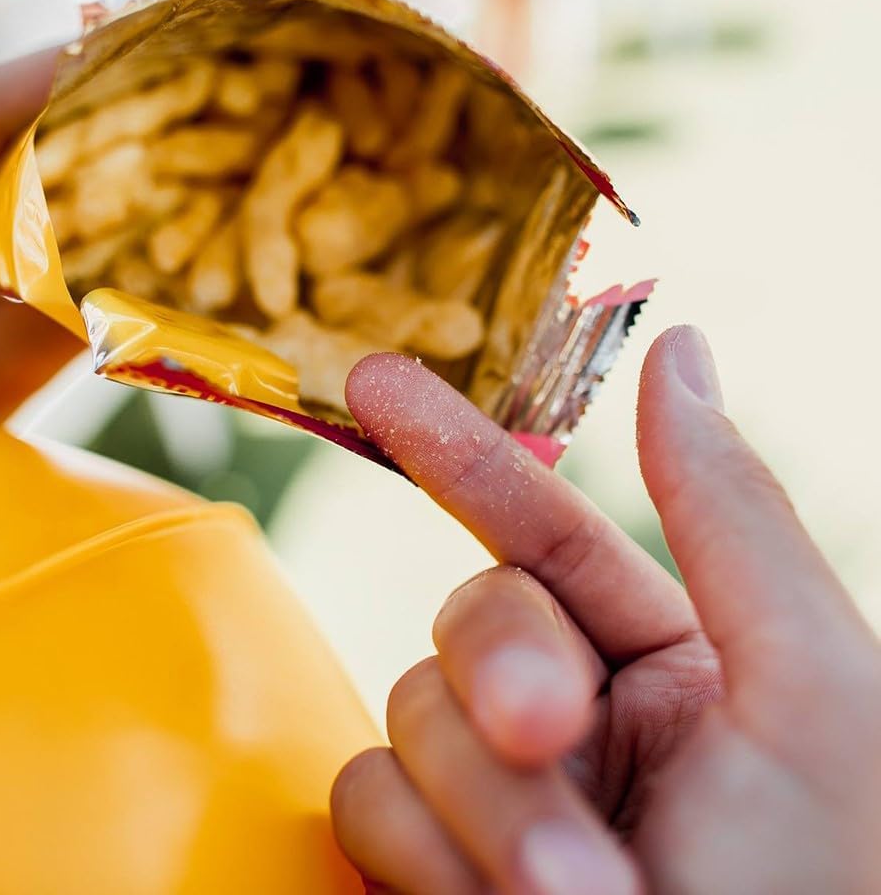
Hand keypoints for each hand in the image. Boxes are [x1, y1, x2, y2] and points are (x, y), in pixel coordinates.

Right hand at [332, 327, 880, 893]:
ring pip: (407, 708)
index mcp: (669, 661)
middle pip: (468, 618)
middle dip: (506, 670)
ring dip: (485, 796)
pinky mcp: (428, 867)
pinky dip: (427, 856)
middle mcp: (574, 715)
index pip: (536, 525)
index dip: (456, 445)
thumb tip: (678, 348)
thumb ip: (729, 512)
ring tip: (581, 894)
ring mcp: (496, 793)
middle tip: (559, 740)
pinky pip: (361, 800)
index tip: (374, 380)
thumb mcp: (814, 693)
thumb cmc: (828, 891)